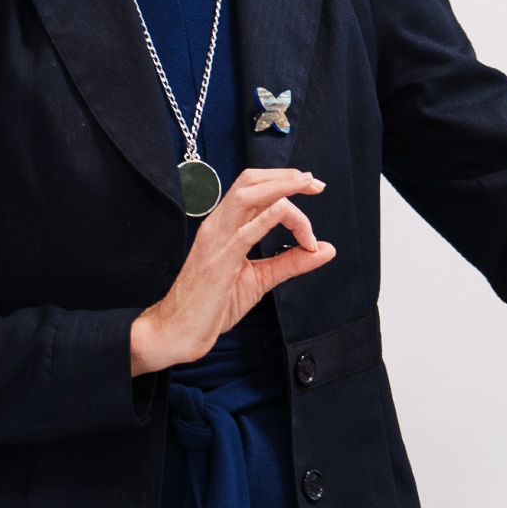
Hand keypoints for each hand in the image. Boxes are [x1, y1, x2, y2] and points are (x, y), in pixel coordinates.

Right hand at [130, 168, 338, 374]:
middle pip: (250, 183)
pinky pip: (243, 233)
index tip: (313, 195)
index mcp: (224, 227)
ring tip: (306, 187)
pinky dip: (266, 218)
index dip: (286, 185)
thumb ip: (291, 262)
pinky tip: (285, 210)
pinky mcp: (219, 263)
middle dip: (286, 177)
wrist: (178, 330)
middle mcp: (218, 226)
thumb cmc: (211, 305)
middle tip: (316, 183)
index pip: (255, 190)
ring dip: (280, 188)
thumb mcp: (260, 279)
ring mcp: (216, 241)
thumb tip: (327, 249)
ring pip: (246, 197)